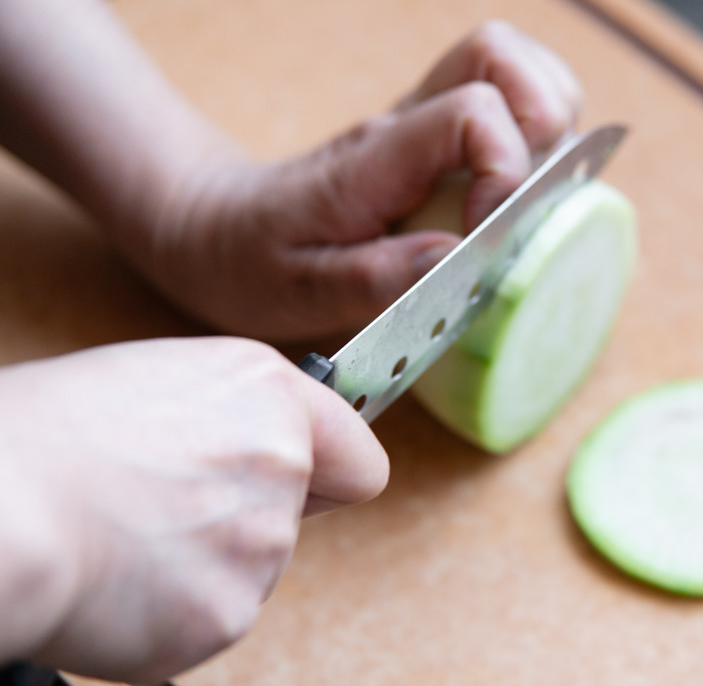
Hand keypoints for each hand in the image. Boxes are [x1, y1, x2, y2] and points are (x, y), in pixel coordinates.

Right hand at [0, 337, 386, 682]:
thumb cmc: (46, 436)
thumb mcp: (160, 380)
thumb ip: (236, 413)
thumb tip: (264, 443)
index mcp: (268, 393)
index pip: (359, 458)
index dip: (330, 472)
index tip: (313, 481)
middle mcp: (282, 466)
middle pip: (295, 517)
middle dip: (243, 517)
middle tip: (163, 504)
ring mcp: (260, 547)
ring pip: (251, 570)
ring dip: (203, 564)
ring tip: (126, 535)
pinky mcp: (225, 615)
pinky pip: (211, 618)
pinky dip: (172, 611)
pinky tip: (119, 578)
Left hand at [134, 21, 581, 339]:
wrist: (215, 228)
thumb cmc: (251, 261)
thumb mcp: (296, 289)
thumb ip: (374, 277)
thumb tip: (458, 258)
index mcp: (375, 159)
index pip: (471, 111)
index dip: (507, 168)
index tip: (489, 233)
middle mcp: (405, 125)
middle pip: (502, 58)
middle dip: (546, 118)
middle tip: (534, 193)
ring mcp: (421, 123)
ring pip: (512, 65)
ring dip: (550, 115)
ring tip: (540, 184)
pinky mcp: (432, 136)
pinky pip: (502, 98)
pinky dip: (535, 129)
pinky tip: (524, 184)